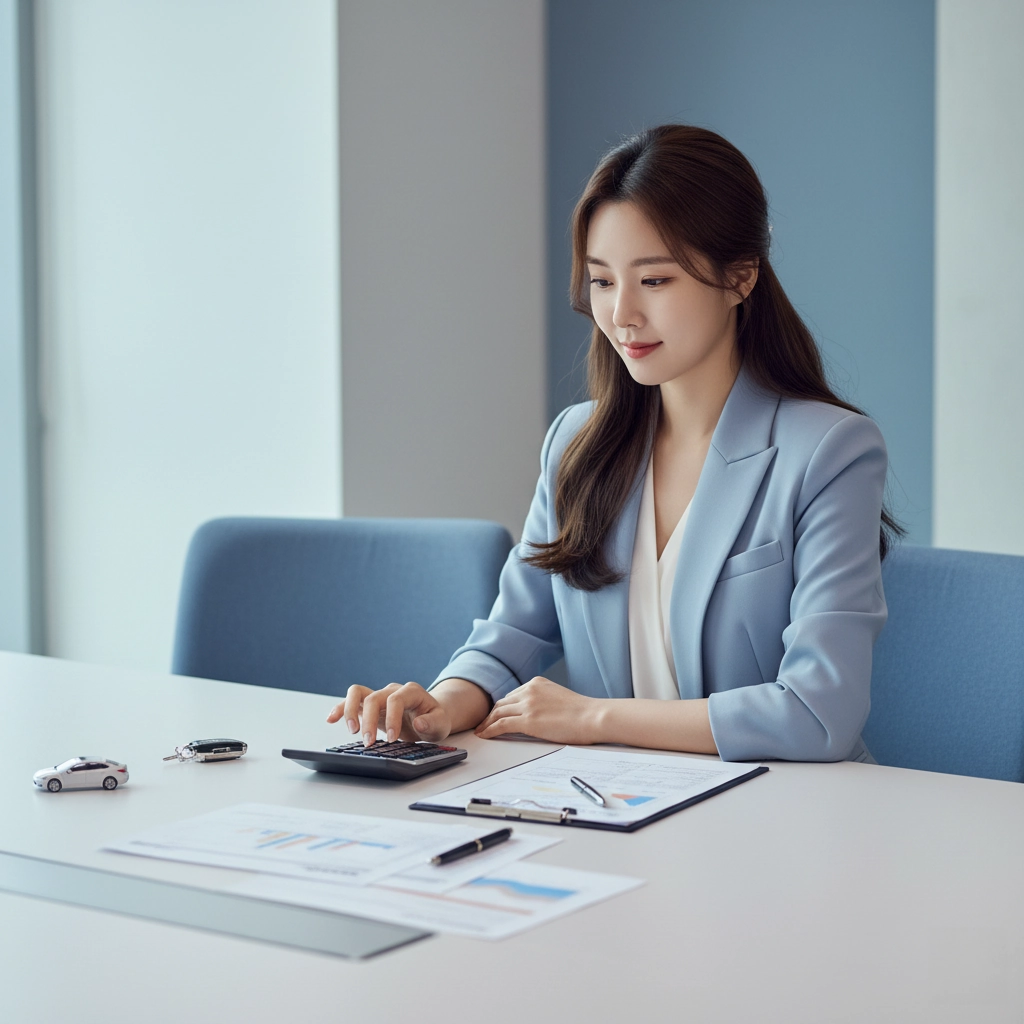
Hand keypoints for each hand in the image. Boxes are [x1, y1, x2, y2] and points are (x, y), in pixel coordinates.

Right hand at [326, 682, 451, 744]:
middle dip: (369, 721)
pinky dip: (340, 709)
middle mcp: (392, 690)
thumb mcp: (442, 724)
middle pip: (374, 697)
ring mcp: (379, 696)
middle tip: (369, 743)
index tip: (392, 739)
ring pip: (357, 693)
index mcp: (411, 692)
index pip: (396, 699)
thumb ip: (433, 723)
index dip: (392, 718)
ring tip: (352, 731)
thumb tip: (418, 722)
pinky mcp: (369, 705)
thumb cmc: (434, 719)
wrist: (429, 717)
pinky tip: (331, 720)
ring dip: (350, 711)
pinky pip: (351, 701)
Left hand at [474, 677, 602, 744]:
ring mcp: (528, 705)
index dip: (501, 707)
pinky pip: (501, 725)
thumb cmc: (583, 712)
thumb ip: (543, 701)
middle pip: (502, 703)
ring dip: (487, 723)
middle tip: (483, 724)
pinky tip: (484, 735)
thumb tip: (536, 714)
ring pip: (498, 713)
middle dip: (491, 714)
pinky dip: (490, 730)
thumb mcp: (558, 698)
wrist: (593, 716)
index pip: (512, 695)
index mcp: (537, 683)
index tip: (496, 715)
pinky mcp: (528, 721)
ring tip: (481, 731)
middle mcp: (529, 690)